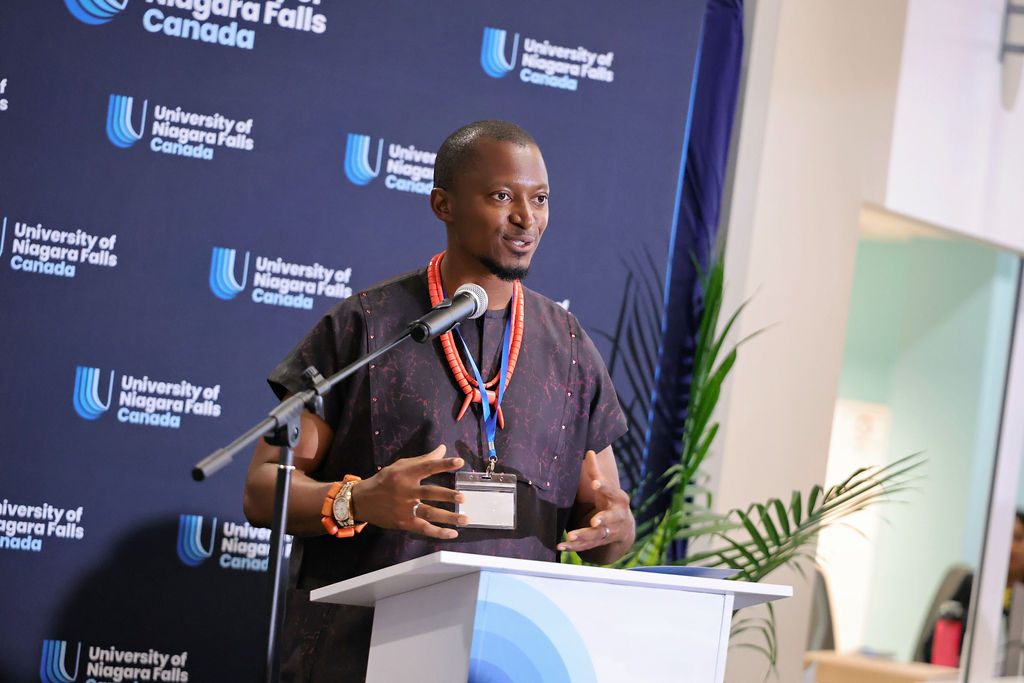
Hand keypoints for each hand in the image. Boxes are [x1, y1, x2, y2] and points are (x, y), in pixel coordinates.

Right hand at [350, 444, 468, 539]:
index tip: (459, 462)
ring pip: (429, 513)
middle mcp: (405, 491)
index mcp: (405, 474)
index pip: (427, 466)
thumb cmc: (384, 481)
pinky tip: (452, 533)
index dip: (444, 464)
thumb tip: (443, 449)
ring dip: (448, 518)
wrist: (362, 501)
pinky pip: (424, 529)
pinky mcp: (404, 523)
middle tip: (462, 497)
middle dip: (447, 495)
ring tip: (464, 519)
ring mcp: (404, 509)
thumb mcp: (400, 466)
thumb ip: (423, 460)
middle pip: (429, 493)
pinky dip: (439, 532)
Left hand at [558, 449, 633, 553]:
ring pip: (597, 535)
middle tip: (594, 521)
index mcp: (619, 499)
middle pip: (610, 518)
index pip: (612, 491)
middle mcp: (617, 516)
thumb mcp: (607, 488)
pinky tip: (560, 546)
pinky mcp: (600, 542)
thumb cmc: (611, 501)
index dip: (604, 487)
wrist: (625, 528)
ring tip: (570, 536)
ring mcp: (610, 531)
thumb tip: (589, 451)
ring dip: (583, 536)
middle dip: (603, 519)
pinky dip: (573, 547)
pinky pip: (586, 546)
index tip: (595, 483)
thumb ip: (596, 472)